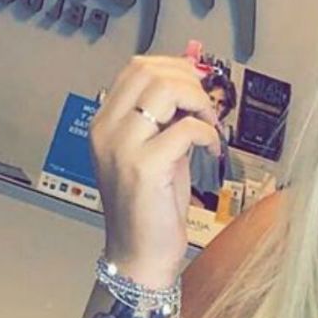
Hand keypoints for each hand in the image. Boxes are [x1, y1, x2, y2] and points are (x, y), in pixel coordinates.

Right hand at [89, 45, 221, 285]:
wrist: (139, 250)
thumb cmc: (152, 201)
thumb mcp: (157, 148)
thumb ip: (169, 117)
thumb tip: (195, 83)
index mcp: (106, 122)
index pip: (136, 68)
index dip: (175, 67)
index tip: (198, 84)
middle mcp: (107, 129)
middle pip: (150, 71)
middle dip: (190, 82)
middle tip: (206, 108)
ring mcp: (123, 147)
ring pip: (165, 90)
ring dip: (199, 102)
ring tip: (209, 124)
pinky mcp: (145, 166)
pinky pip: (186, 128)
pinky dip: (208, 133)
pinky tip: (211, 150)